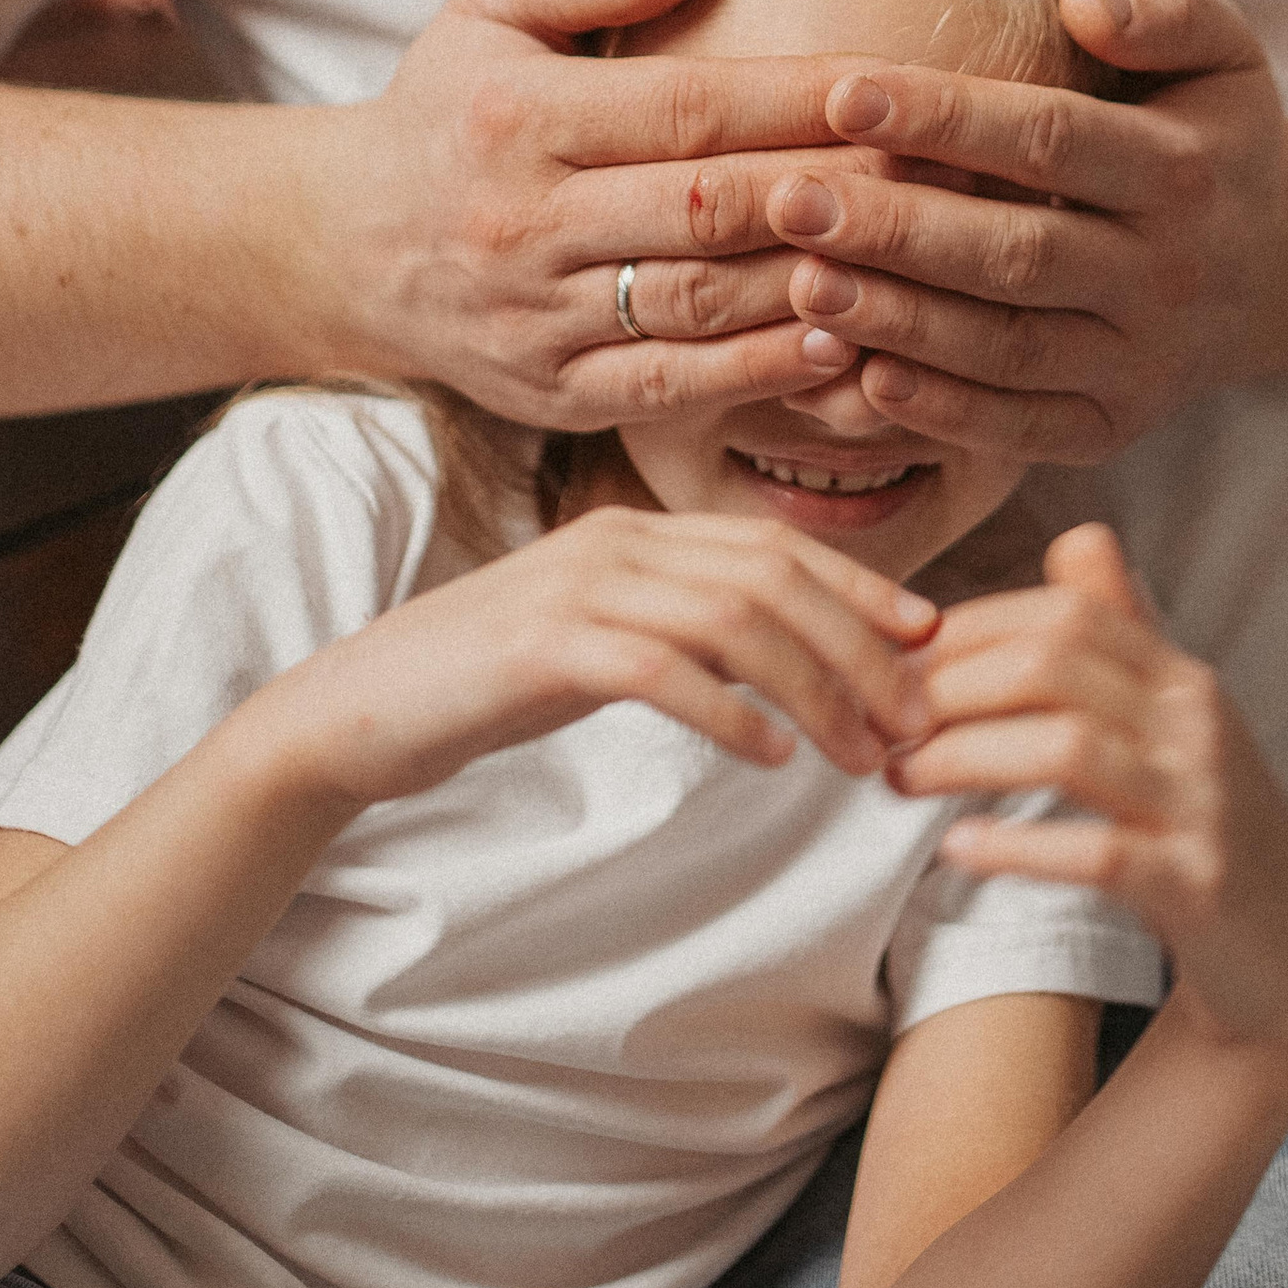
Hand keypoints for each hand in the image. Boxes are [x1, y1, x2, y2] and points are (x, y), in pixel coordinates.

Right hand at [267, 504, 943, 814]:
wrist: (355, 711)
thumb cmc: (487, 684)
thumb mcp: (601, 642)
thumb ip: (683, 634)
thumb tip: (785, 667)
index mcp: (637, 531)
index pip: (779, 544)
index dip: (867, 589)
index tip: (932, 645)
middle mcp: (617, 541)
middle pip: (774, 576)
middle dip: (860, 647)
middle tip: (915, 722)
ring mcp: (578, 587)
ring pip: (734, 619)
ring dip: (815, 688)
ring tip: (861, 753)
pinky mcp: (542, 646)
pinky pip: (660, 668)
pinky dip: (727, 710)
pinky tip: (771, 756)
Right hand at [311, 0, 883, 429]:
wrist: (347, 246)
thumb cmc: (453, 109)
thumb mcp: (488, 8)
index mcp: (517, 116)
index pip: (687, 106)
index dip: (801, 99)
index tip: (899, 87)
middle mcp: (522, 222)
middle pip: (708, 206)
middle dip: (834, 189)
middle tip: (946, 176)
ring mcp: (537, 318)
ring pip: (700, 302)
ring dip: (814, 282)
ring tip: (919, 262)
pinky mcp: (553, 393)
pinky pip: (673, 385)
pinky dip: (762, 370)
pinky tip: (843, 343)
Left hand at [750, 0, 1287, 464]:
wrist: (1277, 270)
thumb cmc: (1210, 134)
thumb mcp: (1224, 51)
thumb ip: (1164, 9)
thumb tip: (1082, 5)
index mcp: (1186, 173)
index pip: (1050, 140)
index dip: (946, 117)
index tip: (843, 92)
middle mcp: (1173, 277)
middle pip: (1019, 254)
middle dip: (898, 228)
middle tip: (787, 200)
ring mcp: (1145, 363)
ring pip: (1011, 350)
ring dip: (902, 323)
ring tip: (800, 283)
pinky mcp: (1114, 428)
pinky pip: (1023, 429)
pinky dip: (944, 413)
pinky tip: (861, 377)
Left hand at [891, 526, 1287, 1065]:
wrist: (1287, 946)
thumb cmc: (1202, 820)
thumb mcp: (1173, 717)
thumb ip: (1123, 631)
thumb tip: (1075, 538)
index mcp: (1180, 675)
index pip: (1066, 612)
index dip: (970, 627)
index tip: (899, 662)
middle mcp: (1196, 723)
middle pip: (1056, 664)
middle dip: (952, 686)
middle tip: (885, 723)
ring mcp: (1201, 804)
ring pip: (1068, 749)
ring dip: (964, 758)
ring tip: (899, 778)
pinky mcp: (1197, 884)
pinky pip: (1099, 854)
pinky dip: (1020, 847)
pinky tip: (957, 848)